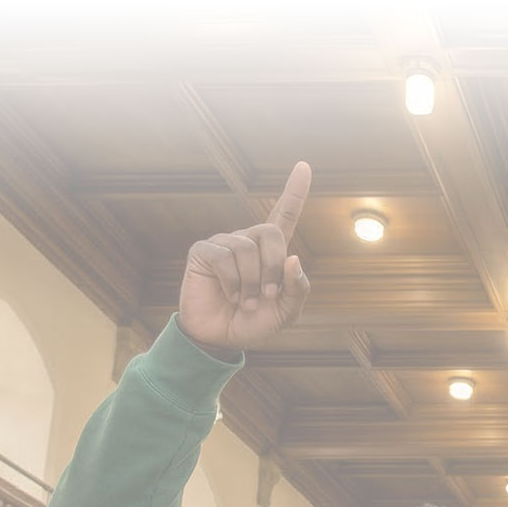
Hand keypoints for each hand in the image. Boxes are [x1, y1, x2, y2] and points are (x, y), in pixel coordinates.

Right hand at [177, 162, 312, 352]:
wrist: (221, 339)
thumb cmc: (254, 323)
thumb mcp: (286, 312)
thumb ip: (297, 288)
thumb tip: (294, 257)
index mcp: (271, 252)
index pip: (285, 214)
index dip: (295, 191)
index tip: (304, 166)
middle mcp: (247, 241)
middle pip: (270, 233)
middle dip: (273, 267)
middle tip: (266, 294)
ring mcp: (224, 244)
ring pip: (246, 248)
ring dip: (250, 281)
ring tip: (244, 301)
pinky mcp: (203, 252)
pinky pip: (223, 256)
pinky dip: (231, 282)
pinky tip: (229, 295)